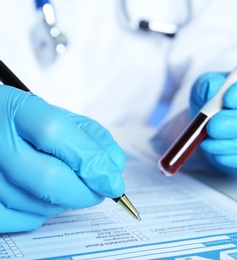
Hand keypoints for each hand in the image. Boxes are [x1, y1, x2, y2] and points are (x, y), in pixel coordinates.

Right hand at [0, 86, 125, 232]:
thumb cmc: (27, 125)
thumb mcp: (58, 115)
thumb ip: (90, 136)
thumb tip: (115, 166)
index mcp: (15, 108)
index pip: (55, 133)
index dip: (90, 160)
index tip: (113, 180)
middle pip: (47, 177)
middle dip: (86, 191)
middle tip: (102, 191)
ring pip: (36, 204)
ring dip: (67, 202)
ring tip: (71, 186)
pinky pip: (18, 220)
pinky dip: (41, 216)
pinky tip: (47, 199)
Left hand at [190, 59, 236, 174]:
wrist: (223, 127)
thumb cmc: (222, 100)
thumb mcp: (211, 85)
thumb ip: (210, 83)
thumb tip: (212, 89)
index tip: (228, 98)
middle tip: (213, 126)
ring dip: (234, 143)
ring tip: (209, 141)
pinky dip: (236, 158)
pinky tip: (219, 153)